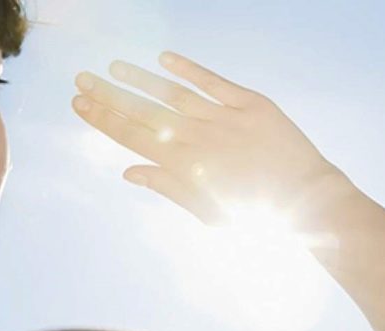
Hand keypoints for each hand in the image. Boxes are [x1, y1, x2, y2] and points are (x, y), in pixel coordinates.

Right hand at [72, 51, 347, 223]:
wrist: (305, 201)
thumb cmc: (254, 216)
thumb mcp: (206, 212)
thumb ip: (167, 187)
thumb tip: (128, 172)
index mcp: (183, 166)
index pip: (132, 137)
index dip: (103, 119)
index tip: (79, 104)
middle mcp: (197, 137)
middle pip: (143, 112)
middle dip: (109, 96)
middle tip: (81, 79)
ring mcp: (222, 117)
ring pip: (172, 93)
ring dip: (140, 79)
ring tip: (114, 67)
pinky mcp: (250, 104)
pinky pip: (213, 82)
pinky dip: (188, 69)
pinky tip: (164, 59)